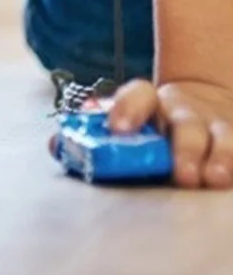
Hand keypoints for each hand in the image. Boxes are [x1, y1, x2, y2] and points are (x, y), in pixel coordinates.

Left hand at [107, 77, 232, 187]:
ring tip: (215, 179)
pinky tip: (232, 179)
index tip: (118, 130)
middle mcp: (187, 112)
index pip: (140, 95)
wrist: (201, 111)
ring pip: (224, 137)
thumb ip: (99, 137)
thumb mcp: (130, 127)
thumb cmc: (155, 130)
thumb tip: (60, 145)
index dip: (127, 109)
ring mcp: (219, 126)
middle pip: (186, 124)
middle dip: (185, 149)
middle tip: (182, 175)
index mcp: (152, 104)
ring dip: (222, 157)